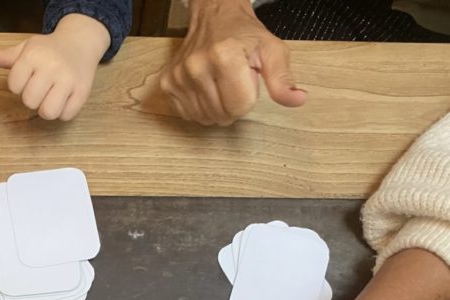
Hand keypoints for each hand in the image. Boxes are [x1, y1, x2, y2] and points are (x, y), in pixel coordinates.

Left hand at [0, 14, 109, 120]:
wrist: (80, 42)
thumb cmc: (48, 50)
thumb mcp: (27, 48)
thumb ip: (6, 57)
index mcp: (33, 55)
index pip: (14, 86)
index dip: (18, 86)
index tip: (27, 79)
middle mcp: (51, 67)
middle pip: (30, 101)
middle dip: (32, 99)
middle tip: (39, 90)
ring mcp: (68, 81)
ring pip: (48, 112)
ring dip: (46, 109)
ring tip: (50, 98)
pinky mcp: (82, 92)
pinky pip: (66, 115)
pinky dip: (62, 112)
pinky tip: (64, 100)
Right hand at [159, 0, 305, 124]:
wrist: (214, 16)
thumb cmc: (244, 35)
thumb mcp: (271, 50)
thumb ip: (282, 78)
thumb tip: (297, 100)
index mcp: (223, 56)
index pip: (240, 107)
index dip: (249, 98)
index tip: (246, 80)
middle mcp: (196, 66)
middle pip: (222, 116)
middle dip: (232, 105)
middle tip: (232, 82)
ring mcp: (178, 77)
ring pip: (206, 119)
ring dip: (216, 108)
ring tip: (219, 85)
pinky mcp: (167, 85)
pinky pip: (189, 115)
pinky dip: (200, 108)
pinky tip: (204, 89)